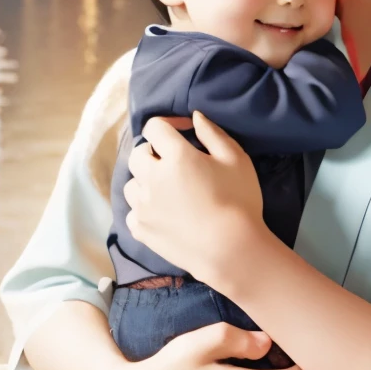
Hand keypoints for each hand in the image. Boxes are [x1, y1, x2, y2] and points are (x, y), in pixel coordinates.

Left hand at [123, 112, 264, 287]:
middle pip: (138, 154)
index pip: (154, 127)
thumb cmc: (239, 201)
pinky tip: (162, 211)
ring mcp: (143, 206)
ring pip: (131, 183)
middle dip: (154, 151)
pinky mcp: (141, 230)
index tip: (183, 132)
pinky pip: (132, 211)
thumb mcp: (236, 159)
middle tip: (175, 161)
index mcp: (175, 156)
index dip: (168, 124)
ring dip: (145, 180)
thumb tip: (194, 117)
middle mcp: (152, 178)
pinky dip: (143, 207)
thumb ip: (213, 133)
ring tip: (166, 188)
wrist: (232, 251)